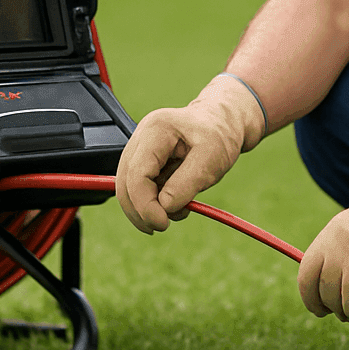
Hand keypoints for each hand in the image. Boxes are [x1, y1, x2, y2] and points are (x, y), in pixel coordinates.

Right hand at [116, 74, 264, 232]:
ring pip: (129, 188)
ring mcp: (140, 149)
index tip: (162, 223)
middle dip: (140, 211)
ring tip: (179, 210)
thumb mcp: (212, 158)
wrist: (223, 123)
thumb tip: (163, 207)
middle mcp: (141, 137)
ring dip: (147, 208)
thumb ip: (186, 183)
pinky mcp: (145, 161)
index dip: (144, 204)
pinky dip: (153, 202)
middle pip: (125, 183)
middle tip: (163, 226)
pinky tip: (175, 203)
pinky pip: (140, 188)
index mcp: (156, 130)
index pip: (136, 174)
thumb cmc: (219, 134)